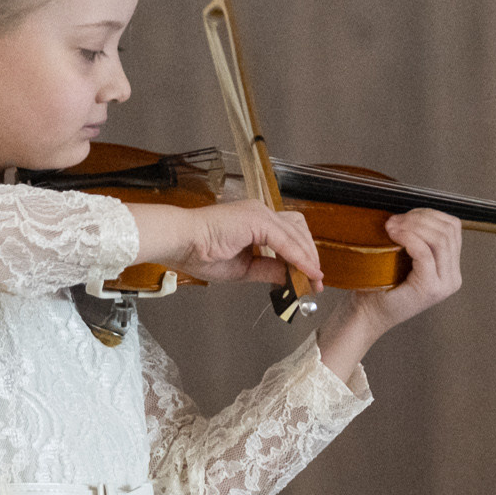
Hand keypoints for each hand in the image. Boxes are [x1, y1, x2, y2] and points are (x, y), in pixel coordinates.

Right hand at [143, 200, 326, 287]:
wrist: (178, 243)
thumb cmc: (198, 253)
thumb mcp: (243, 270)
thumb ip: (268, 270)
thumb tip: (291, 277)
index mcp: (255, 223)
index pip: (289, 236)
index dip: (303, 257)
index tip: (311, 278)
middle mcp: (260, 213)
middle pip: (299, 230)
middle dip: (310, 256)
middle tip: (316, 281)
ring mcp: (259, 213)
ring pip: (296, 233)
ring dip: (308, 257)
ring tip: (312, 279)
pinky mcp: (256, 219)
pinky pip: (285, 240)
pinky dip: (298, 257)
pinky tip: (306, 271)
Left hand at [320, 208, 463, 358]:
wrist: (367, 313)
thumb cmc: (380, 285)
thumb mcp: (404, 256)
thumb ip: (417, 237)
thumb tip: (412, 211)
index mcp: (450, 268)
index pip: (452, 228)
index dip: (429, 214)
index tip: (404, 215)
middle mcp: (452, 277)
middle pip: (448, 231)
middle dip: (420, 218)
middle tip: (394, 220)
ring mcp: (444, 284)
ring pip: (440, 239)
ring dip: (414, 226)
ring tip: (391, 227)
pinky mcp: (430, 288)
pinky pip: (425, 253)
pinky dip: (409, 237)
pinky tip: (394, 234)